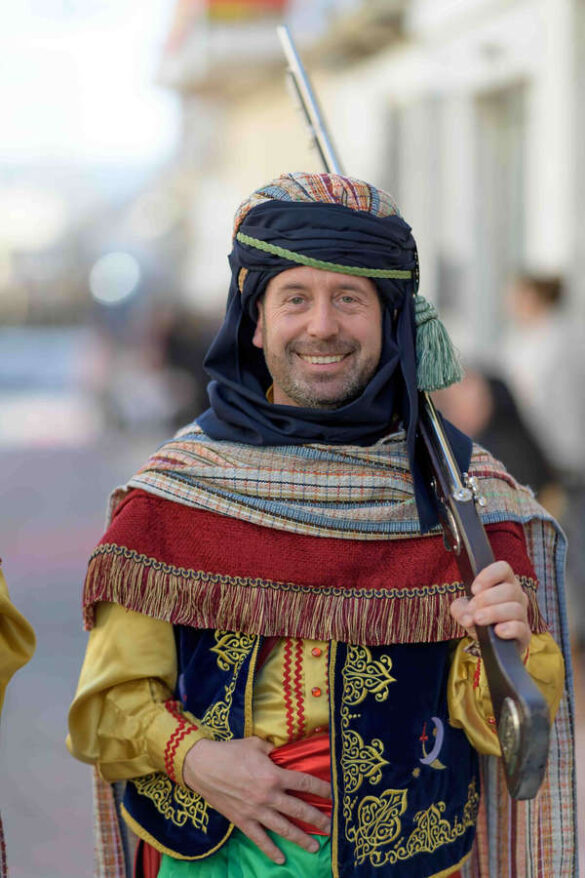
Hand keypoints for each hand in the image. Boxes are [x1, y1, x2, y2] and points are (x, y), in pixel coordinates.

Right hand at [182, 736, 330, 863]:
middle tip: (330, 826)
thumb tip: (283, 753)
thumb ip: (273, 750)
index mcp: (274, 775)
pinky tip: (281, 859)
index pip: (304, 782)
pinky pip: (260, 839)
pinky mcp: (243, 821)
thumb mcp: (256, 744)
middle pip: (299, 810)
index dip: (321, 788)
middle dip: (317, 818)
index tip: (333, 793)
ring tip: (314, 846)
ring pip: (283, 828)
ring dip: (300, 838)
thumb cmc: (230, 751)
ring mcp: (256, 811)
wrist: (202, 766)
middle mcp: (268, 796)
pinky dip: (271, 850)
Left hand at [449, 560, 530, 652]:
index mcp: (504, 583)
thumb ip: (460, 609)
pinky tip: (497, 631)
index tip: (474, 589)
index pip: (503, 568)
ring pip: (515, 609)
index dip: (489, 575)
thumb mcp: (464, 611)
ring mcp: (522, 615)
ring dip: (494, 613)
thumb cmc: (478, 618)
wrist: (488, 642)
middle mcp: (517, 596)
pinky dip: (509, 629)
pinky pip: (521, 628)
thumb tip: (468, 618)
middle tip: (473, 609)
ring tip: (478, 620)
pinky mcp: (524, 634)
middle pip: (509, 590)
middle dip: (487, 599)